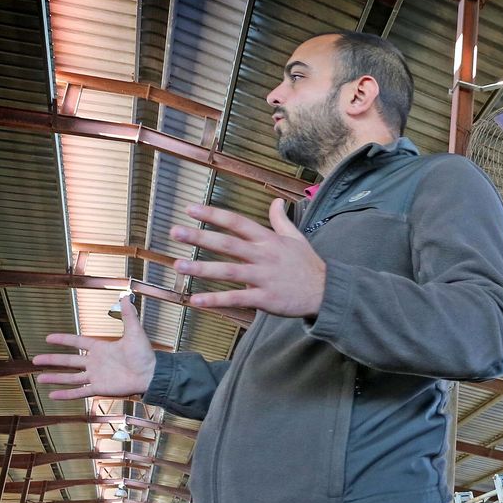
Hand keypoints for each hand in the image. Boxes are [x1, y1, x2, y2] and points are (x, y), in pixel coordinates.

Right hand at [33, 298, 156, 400]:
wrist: (152, 374)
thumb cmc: (145, 354)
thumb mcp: (134, 331)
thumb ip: (128, 315)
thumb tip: (126, 296)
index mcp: (101, 348)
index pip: (77, 342)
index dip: (63, 340)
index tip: (48, 338)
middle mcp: (95, 362)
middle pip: (69, 361)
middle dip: (52, 360)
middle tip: (35, 360)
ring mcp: (96, 376)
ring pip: (71, 378)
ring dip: (55, 378)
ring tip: (39, 378)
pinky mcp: (99, 388)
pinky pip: (79, 391)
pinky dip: (66, 394)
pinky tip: (53, 395)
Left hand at [171, 199, 326, 317]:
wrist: (327, 292)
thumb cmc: (308, 265)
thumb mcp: (297, 238)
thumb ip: (281, 220)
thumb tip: (276, 201)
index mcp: (268, 240)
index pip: (237, 222)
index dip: (213, 215)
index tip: (190, 209)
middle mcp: (264, 256)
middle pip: (228, 243)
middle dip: (200, 237)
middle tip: (175, 231)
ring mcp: (264, 277)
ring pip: (229, 271)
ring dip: (202, 269)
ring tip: (178, 266)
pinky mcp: (266, 298)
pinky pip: (237, 298)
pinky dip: (216, 300)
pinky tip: (196, 301)